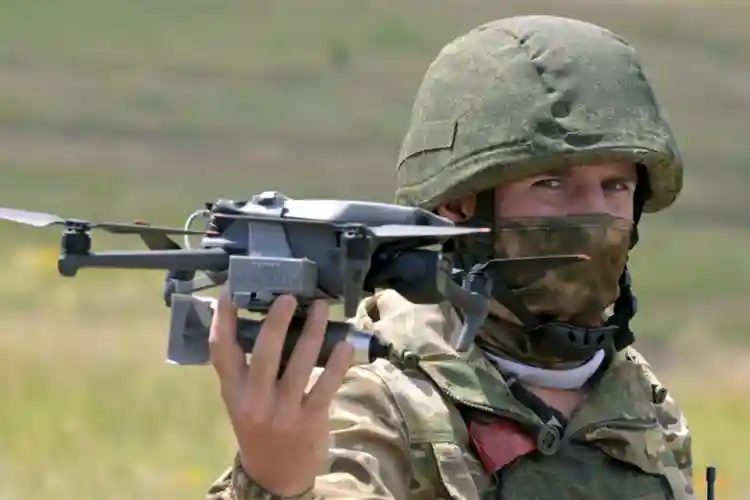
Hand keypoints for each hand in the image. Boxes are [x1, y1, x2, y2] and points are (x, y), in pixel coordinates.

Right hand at [209, 288, 353, 496]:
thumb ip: (245, 368)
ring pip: (300, 363)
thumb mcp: (242, 401)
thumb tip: (258, 320)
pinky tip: (344, 344)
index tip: (230, 292)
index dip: (222, 321)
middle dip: (277, 322)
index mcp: (234, 392)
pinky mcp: (311, 419)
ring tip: (321, 308)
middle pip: (264, 353)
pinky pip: (326, 384)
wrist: (275, 475)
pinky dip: (337, 362)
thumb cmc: (259, 426)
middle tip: (289, 296)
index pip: (221, 352)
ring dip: (313, 331)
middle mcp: (255, 401)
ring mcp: (284, 411)